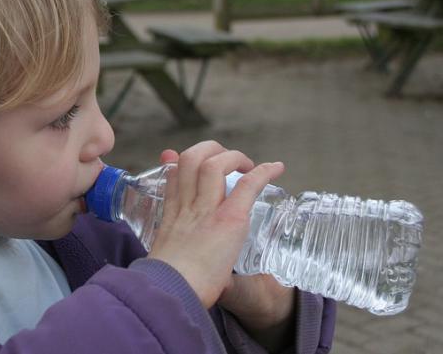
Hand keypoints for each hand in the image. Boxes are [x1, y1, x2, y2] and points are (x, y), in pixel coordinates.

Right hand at [160, 148, 295, 351]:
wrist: (171, 293)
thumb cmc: (170, 288)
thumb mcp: (166, 268)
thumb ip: (181, 267)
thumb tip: (198, 278)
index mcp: (171, 218)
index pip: (173, 176)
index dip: (176, 162)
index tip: (179, 159)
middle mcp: (186, 207)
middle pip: (191, 159)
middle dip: (208, 150)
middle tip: (222, 159)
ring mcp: (207, 210)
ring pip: (215, 164)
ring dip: (233, 157)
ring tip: (246, 165)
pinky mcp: (230, 219)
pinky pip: (247, 185)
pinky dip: (264, 173)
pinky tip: (276, 168)